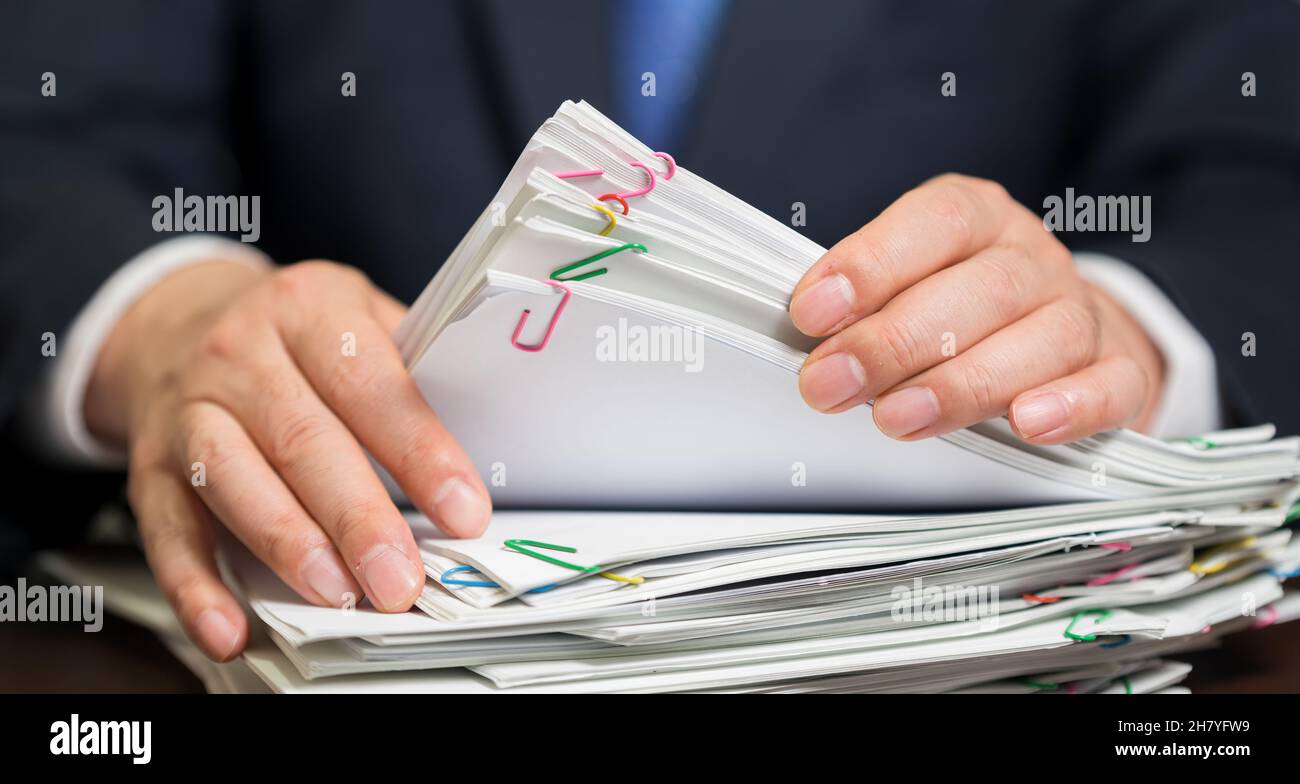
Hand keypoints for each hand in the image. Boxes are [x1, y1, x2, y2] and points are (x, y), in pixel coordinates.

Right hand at [86, 259, 492, 660]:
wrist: (175, 322)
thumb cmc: (296, 334)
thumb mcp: (354, 315)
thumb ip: (411, 368)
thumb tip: (486, 442)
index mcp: (308, 310)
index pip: (370, 383)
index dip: (419, 451)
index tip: (464, 511)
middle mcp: (242, 354)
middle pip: (303, 440)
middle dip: (358, 517)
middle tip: (400, 578)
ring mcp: (189, 409)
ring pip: (233, 480)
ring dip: (288, 545)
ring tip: (337, 594)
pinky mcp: (149, 465)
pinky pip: (167, 529)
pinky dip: (195, 585)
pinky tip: (228, 626)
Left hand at [790, 174, 1163, 442]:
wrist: (1074, 333)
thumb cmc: (964, 308)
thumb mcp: (913, 283)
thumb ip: (866, 304)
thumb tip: (804, 341)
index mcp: (977, 219)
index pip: (933, 225)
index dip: (870, 265)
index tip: (811, 314)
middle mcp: (1032, 259)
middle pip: (975, 290)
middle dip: (893, 342)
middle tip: (831, 384)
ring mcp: (1081, 313)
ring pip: (1037, 340)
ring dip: (961, 383)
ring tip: (898, 418)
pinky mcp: (1119, 370)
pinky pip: (1106, 385)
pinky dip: (1070, 405)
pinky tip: (1027, 424)